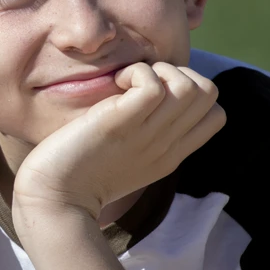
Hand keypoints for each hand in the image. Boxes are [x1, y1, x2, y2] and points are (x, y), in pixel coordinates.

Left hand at [13, 62, 224, 223]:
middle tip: (141, 83)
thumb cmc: (79, 173)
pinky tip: (115, 83)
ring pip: (189, 86)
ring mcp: (147, 135)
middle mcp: (166, 145)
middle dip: (179, 72)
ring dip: (159, 70)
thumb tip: (150, 96)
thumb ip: (147, 135)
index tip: (155, 92)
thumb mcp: (128, 156)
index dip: (191, 90)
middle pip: (209, 93)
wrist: (54, 199)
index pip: (215, 114)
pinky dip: (137, 73)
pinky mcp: (120, 123)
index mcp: (171, 154)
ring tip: (127, 83)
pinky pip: (152, 85)